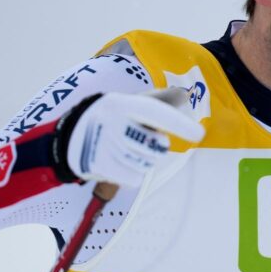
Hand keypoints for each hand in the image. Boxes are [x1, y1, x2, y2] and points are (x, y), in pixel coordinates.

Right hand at [62, 89, 204, 186]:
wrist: (71, 136)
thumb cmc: (113, 117)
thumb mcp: (130, 103)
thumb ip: (159, 100)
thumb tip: (184, 94)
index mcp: (121, 103)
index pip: (155, 112)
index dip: (178, 123)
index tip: (199, 134)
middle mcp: (111, 123)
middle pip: (157, 146)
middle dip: (157, 145)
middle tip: (141, 138)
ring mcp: (104, 146)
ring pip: (147, 163)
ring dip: (143, 159)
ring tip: (126, 149)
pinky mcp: (100, 167)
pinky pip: (135, 177)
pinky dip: (132, 173)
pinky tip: (119, 162)